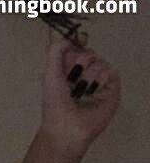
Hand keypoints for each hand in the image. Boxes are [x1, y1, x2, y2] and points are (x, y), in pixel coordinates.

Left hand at [40, 32, 120, 154]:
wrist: (66, 125)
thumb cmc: (55, 102)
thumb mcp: (50, 72)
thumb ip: (56, 51)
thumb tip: (71, 36)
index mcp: (67, 71)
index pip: (77, 49)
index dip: (78, 44)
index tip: (78, 41)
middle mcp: (83, 75)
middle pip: (89, 53)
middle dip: (79, 61)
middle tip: (72, 76)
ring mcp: (98, 82)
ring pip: (100, 61)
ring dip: (88, 73)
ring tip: (80, 89)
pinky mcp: (111, 89)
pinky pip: (111, 72)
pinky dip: (101, 78)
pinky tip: (92, 89)